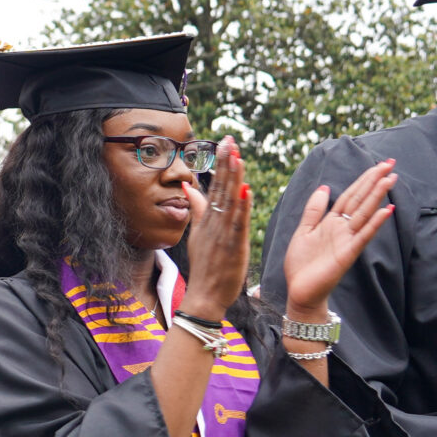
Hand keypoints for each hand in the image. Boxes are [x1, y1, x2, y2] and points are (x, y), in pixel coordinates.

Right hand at [179, 138, 251, 315]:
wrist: (204, 297)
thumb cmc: (205, 267)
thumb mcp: (198, 235)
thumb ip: (197, 210)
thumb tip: (190, 186)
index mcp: (208, 220)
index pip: (216, 185)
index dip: (222, 163)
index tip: (225, 143)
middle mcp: (214, 224)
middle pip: (222, 188)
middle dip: (226, 163)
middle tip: (230, 139)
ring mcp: (223, 235)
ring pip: (230, 202)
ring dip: (234, 178)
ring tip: (237, 156)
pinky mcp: (232, 247)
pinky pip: (238, 224)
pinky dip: (242, 207)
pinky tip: (246, 190)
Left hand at [280, 160, 395, 319]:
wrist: (300, 291)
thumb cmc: (302, 264)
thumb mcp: (303, 230)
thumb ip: (314, 209)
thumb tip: (325, 186)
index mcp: (332, 221)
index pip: (351, 195)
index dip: (363, 179)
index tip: (378, 164)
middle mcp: (343, 228)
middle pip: (361, 199)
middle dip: (375, 181)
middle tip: (391, 163)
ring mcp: (347, 240)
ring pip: (365, 213)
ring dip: (378, 196)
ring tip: (391, 179)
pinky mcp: (348, 254)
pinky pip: (363, 236)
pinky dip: (375, 223)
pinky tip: (386, 210)